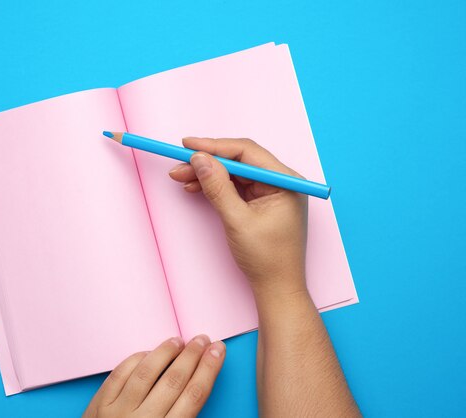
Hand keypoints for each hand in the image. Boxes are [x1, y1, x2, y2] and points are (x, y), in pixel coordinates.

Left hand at [83, 335, 224, 417]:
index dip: (208, 369)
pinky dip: (135, 360)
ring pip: (145, 372)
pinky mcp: (99, 405)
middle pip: (174, 380)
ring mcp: (117, 412)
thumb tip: (199, 386)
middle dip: (193, 355)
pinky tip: (148, 353)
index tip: (218, 351)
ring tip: (179, 340)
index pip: (193, 396)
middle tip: (204, 339)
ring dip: (165, 352)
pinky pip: (119, 374)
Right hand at [168, 137, 307, 296]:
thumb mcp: (237, 220)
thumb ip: (218, 187)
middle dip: (207, 161)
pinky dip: (215, 186)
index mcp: (285, 182)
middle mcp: (281, 182)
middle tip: (179, 164)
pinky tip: (195, 187)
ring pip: (234, 173)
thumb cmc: (267, 259)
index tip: (188, 145)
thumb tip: (199, 159)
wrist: (277, 288)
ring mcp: (271, 192)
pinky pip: (235, 186)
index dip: (214, 146)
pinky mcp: (261, 202)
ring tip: (181, 177)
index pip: (246, 153)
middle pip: (239, 161)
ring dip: (208, 174)